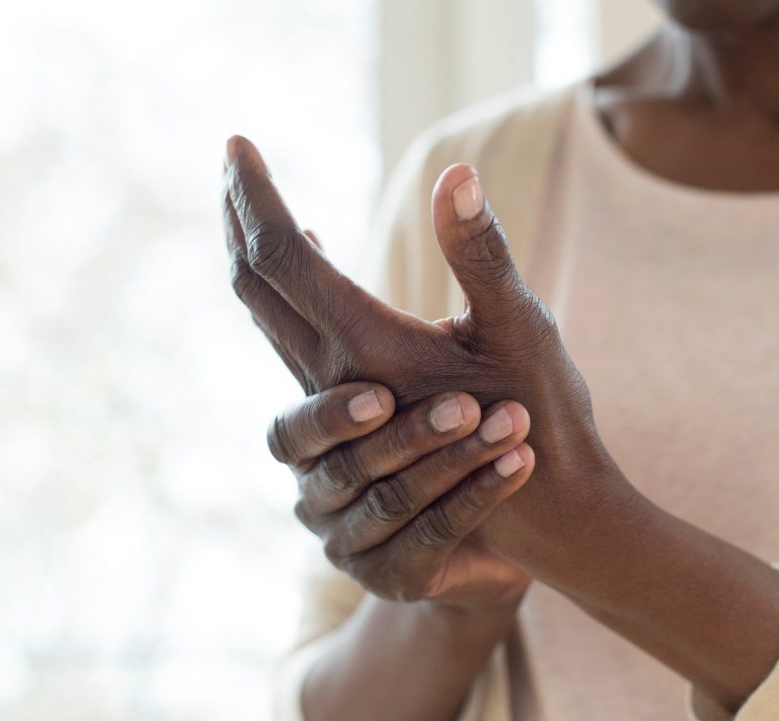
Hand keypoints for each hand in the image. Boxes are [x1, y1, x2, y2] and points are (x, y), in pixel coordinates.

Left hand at [223, 136, 637, 567]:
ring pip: (268, 317)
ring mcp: (338, 400)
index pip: (282, 258)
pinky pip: (296, 340)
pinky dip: (289, 291)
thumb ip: (481, 253)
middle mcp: (334, 377)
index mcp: (367, 348)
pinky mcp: (352, 415)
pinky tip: (316, 262)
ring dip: (257, 255)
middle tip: (232, 154)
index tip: (236, 141)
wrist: (544, 522)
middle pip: (255, 285)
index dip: (254, 196)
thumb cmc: (545, 423)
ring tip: (254, 206)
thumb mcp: (522, 330)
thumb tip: (455, 172)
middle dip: (239, 214)